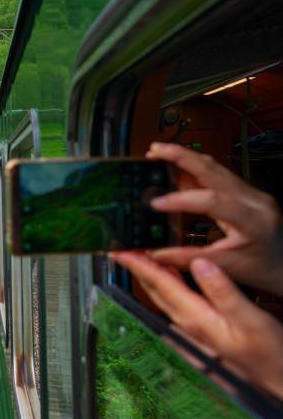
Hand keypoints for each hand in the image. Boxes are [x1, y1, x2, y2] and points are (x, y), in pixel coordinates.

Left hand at [112, 251, 282, 400]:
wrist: (277, 379)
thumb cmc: (268, 355)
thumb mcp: (250, 319)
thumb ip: (222, 291)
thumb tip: (199, 264)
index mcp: (197, 317)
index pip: (161, 284)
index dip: (139, 265)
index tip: (120, 252)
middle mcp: (189, 323)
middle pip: (155, 289)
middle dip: (137, 268)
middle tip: (122, 249)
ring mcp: (194, 328)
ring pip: (164, 296)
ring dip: (151, 275)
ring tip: (140, 257)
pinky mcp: (203, 329)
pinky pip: (176, 301)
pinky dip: (167, 285)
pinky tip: (170, 277)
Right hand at [145, 142, 282, 294]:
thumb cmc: (264, 267)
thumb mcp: (227, 267)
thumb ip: (189, 258)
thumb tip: (157, 253)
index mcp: (254, 220)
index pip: (212, 201)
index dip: (180, 199)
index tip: (157, 203)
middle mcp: (255, 200)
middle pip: (213, 169)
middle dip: (180, 156)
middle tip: (155, 150)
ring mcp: (251, 192)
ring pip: (214, 166)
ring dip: (185, 157)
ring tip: (159, 154)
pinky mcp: (245, 191)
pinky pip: (217, 174)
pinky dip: (193, 168)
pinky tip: (175, 168)